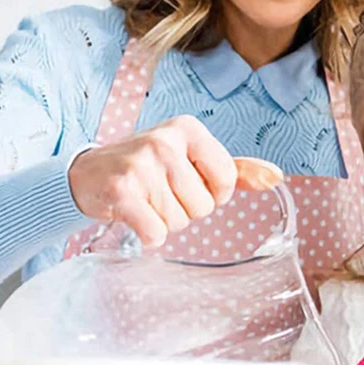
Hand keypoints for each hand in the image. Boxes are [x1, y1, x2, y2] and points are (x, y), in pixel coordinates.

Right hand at [68, 114, 282, 246]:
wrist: (88, 174)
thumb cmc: (148, 168)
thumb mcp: (190, 159)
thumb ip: (234, 169)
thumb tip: (276, 177)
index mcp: (188, 128)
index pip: (227, 180)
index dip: (212, 195)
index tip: (188, 186)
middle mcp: (165, 141)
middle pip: (204, 206)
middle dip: (184, 210)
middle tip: (159, 194)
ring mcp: (141, 165)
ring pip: (180, 222)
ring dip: (164, 221)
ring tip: (145, 201)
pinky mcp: (122, 191)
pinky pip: (156, 233)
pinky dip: (148, 235)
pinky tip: (134, 216)